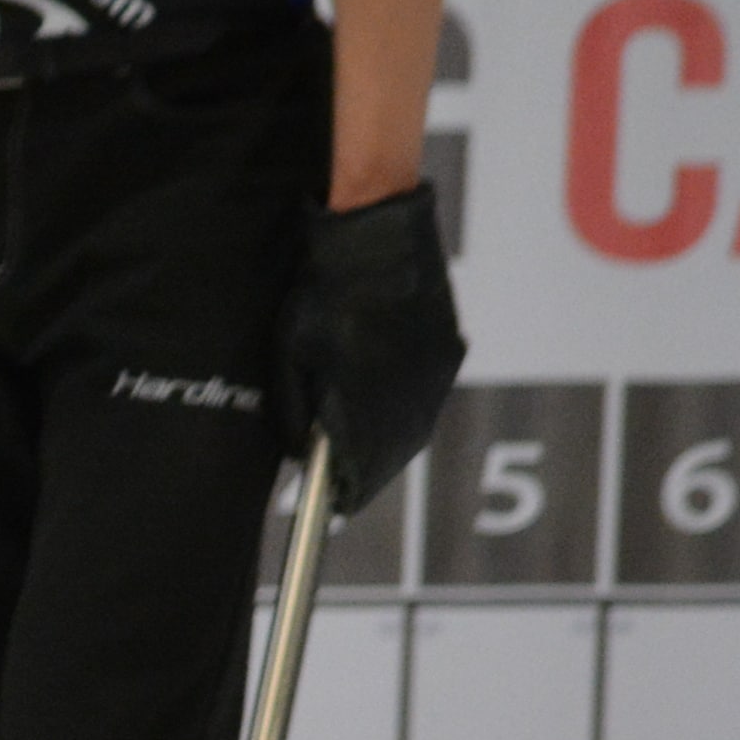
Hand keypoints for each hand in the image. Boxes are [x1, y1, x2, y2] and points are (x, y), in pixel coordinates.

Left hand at [280, 185, 464, 511]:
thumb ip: (297, 413)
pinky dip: (403, 407)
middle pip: (390, 456)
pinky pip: (425, 394)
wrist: (377, 236)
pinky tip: (382, 402)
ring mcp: (435, 373)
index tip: (331, 502)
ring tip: (362, 448)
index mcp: (365, 404)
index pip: (358, 469)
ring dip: (388, 441)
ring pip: (411, 427)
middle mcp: (409, 396)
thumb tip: (306, 453)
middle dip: (366, 471)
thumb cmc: (322, 295)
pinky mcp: (449, 350)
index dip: (343, 490)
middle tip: (345, 485)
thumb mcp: (291, 358)